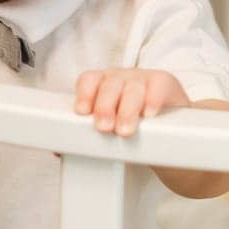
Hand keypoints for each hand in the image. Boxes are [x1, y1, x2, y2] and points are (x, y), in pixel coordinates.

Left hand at [73, 68, 191, 137]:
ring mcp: (143, 79)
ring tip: (125, 130)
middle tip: (104, 128)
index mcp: (102, 85)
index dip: (84, 94)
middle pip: (109, 85)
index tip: (82, 113)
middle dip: (104, 106)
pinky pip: (158, 85)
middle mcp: (121, 78)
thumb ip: (87, 137)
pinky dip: (153, 99)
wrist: (169, 127)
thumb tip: (59, 150)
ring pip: (132, 87)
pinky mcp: (165, 83)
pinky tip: (149, 113)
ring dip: (127, 109)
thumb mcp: (110, 128)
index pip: (88, 80)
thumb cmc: (132, 125)